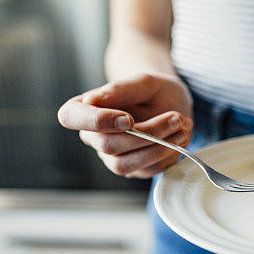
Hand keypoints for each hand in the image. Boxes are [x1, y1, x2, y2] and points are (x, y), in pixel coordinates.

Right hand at [57, 72, 193, 177]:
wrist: (174, 104)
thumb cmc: (155, 91)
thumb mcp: (145, 82)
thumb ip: (120, 88)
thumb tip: (91, 99)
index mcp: (85, 108)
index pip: (70, 117)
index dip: (96, 121)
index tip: (128, 117)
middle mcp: (94, 136)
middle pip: (107, 145)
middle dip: (147, 133)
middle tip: (176, 117)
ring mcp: (112, 157)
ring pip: (125, 165)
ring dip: (160, 148)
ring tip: (182, 127)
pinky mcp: (133, 169)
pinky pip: (147, 171)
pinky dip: (170, 155)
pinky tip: (181, 137)